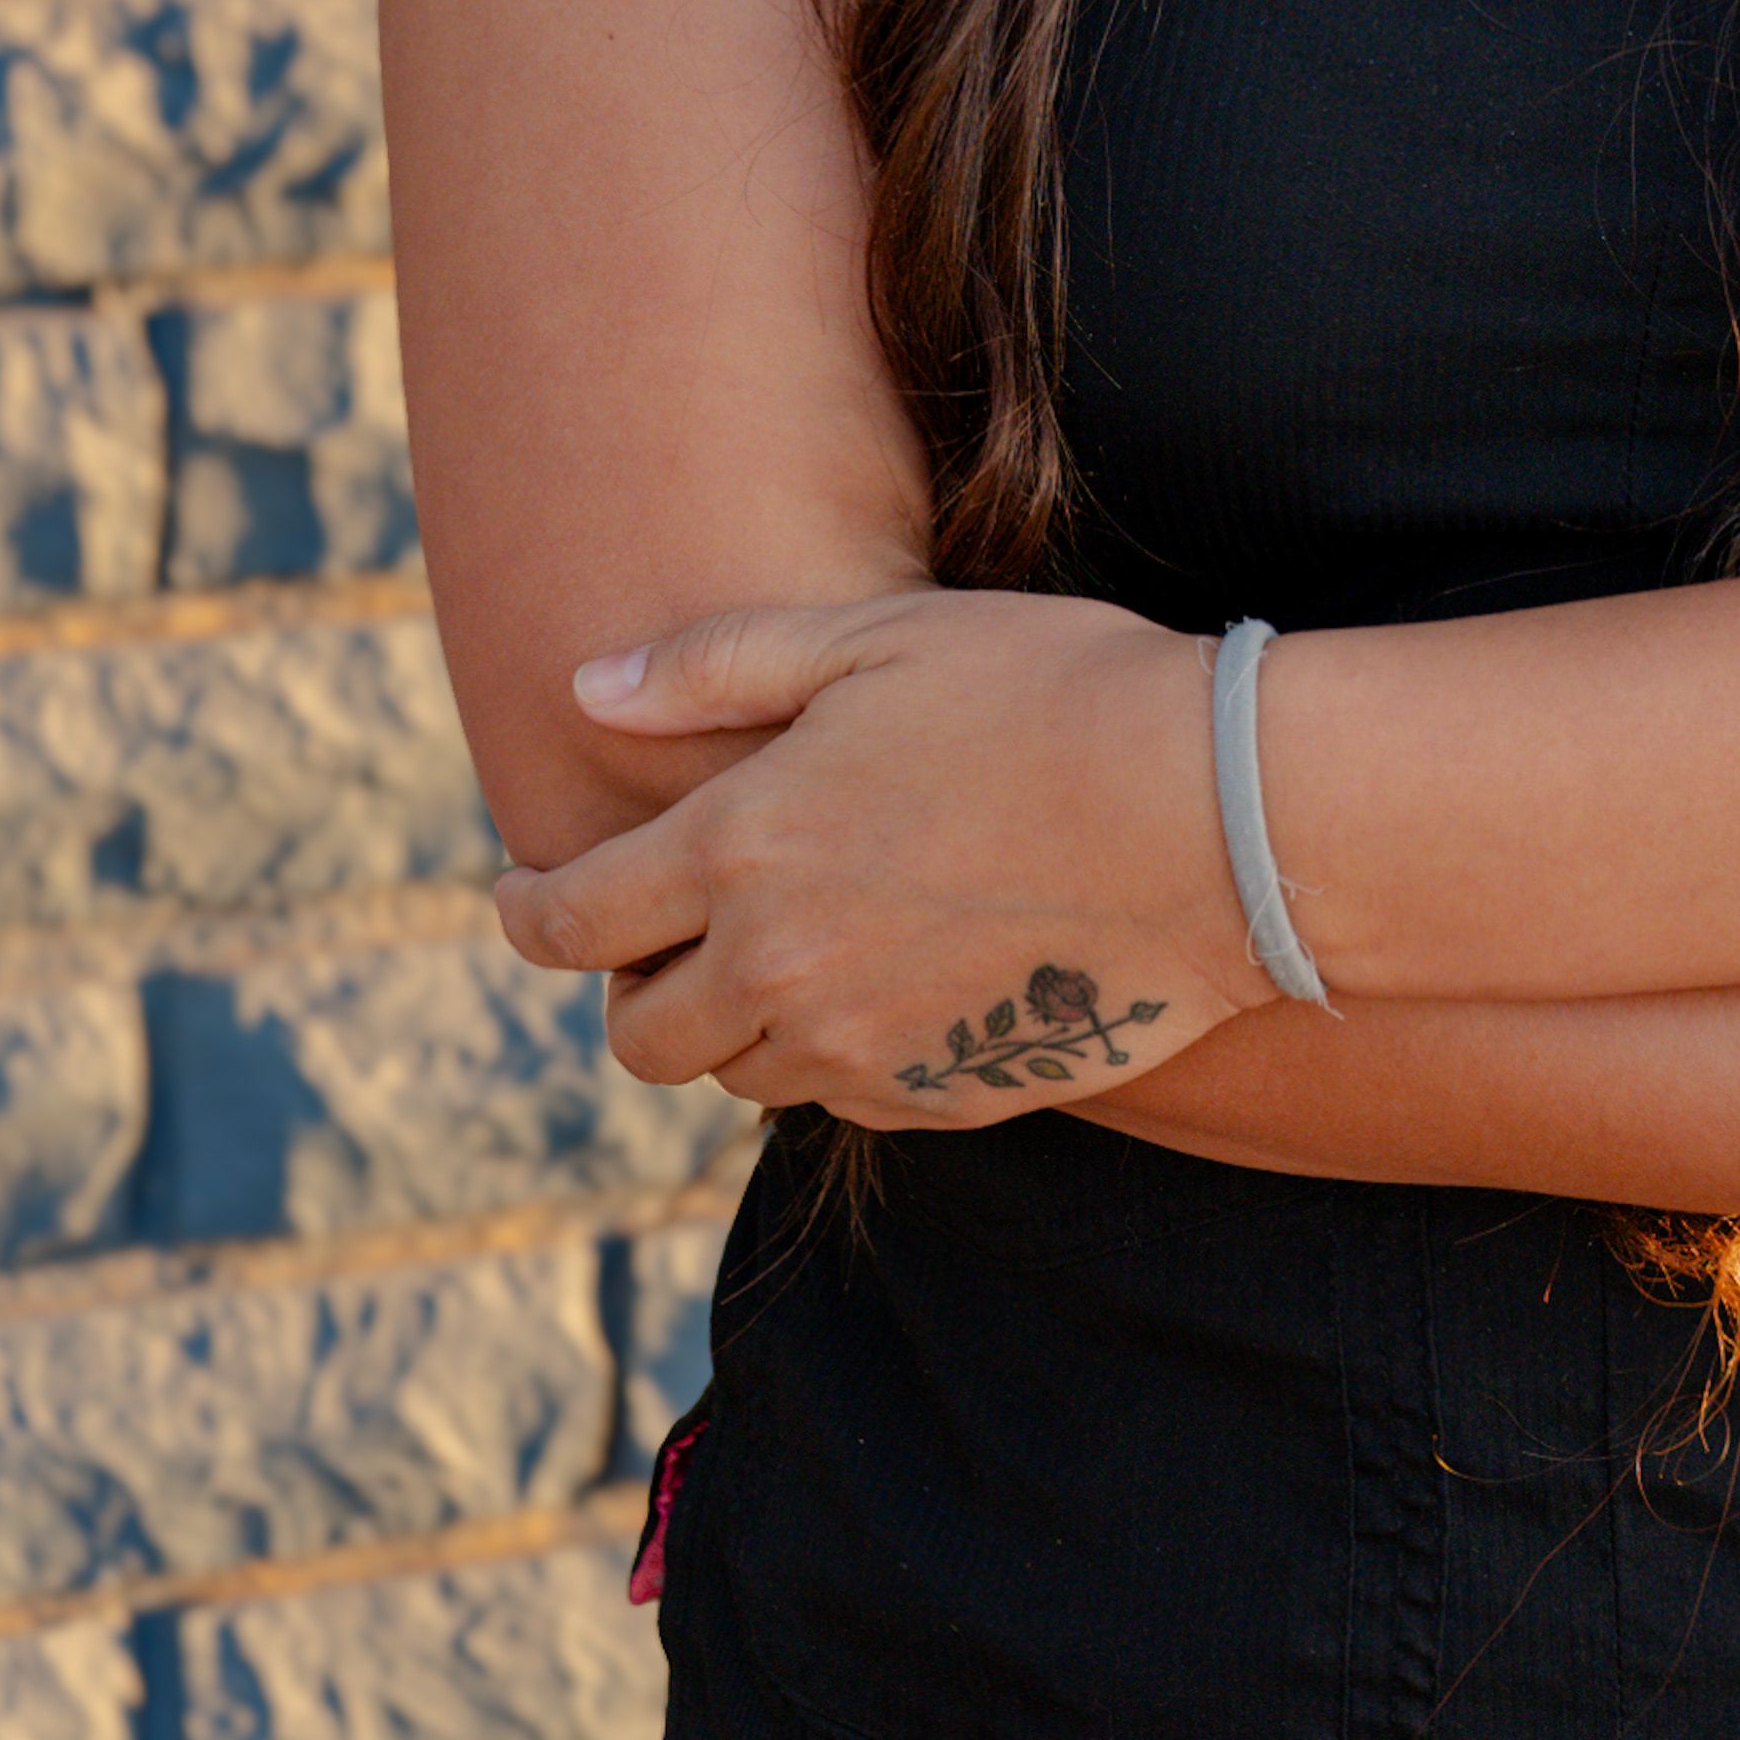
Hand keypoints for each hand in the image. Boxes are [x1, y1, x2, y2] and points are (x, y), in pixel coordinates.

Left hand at [487, 588, 1262, 1122]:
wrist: (1219, 822)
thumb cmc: (1053, 696)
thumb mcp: (874, 638)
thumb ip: (716, 666)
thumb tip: (586, 687)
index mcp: (739, 848)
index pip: (573, 922)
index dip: (527, 912)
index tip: (520, 897)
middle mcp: (777, 969)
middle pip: (640, 1036)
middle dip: (631, 992)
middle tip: (662, 944)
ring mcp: (860, 1049)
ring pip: (738, 1076)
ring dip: (736, 1027)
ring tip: (786, 961)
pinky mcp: (943, 1097)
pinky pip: (844, 1101)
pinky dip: (836, 1058)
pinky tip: (888, 990)